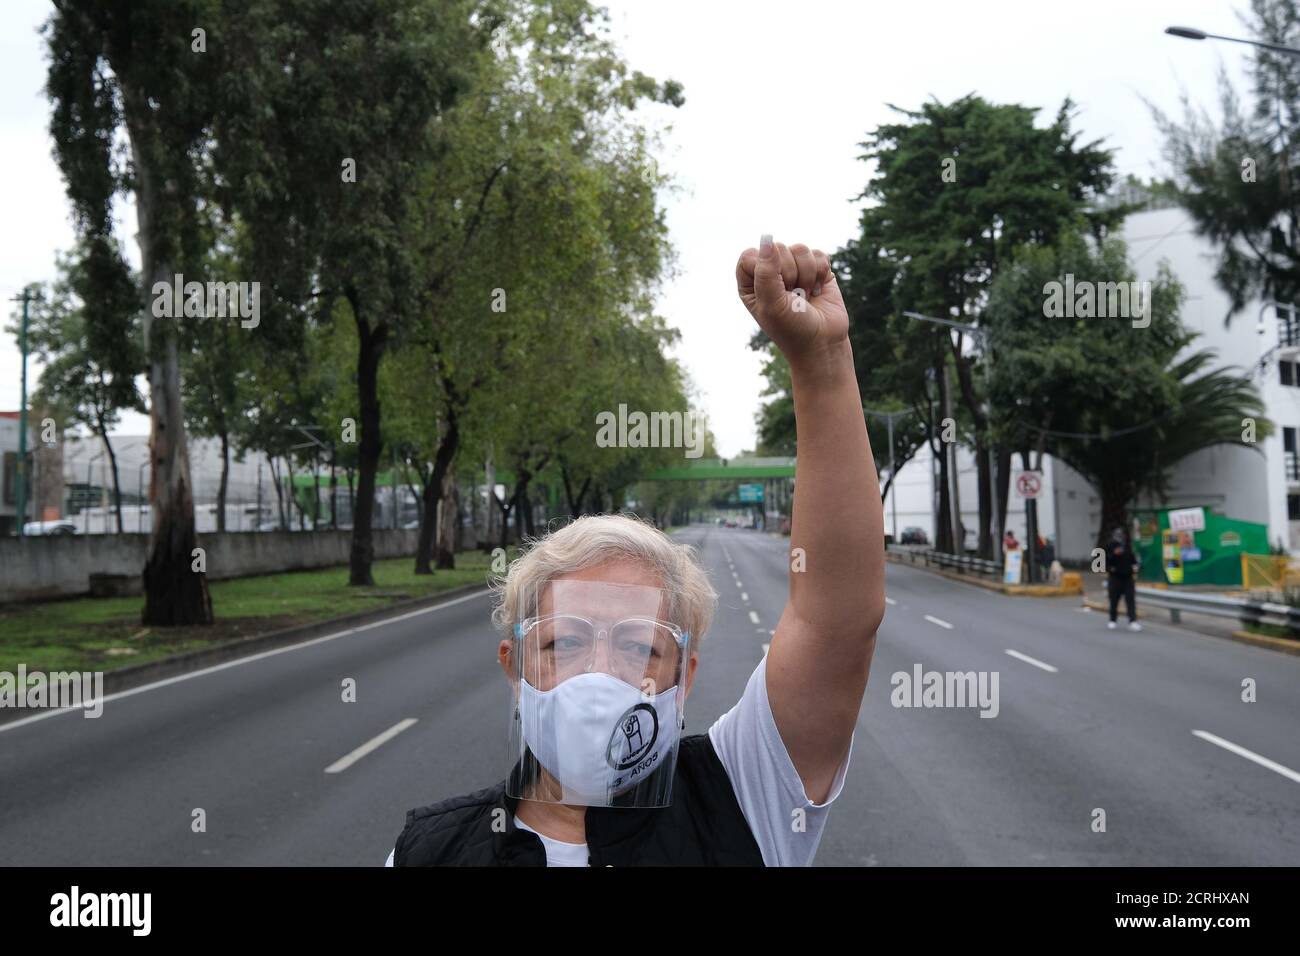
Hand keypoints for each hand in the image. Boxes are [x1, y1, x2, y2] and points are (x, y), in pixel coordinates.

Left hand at [736, 236, 847, 362]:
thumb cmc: (791, 329)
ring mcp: (794, 269)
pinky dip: (821, 273)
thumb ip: (765, 271)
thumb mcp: (771, 304)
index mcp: (751, 282)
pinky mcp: (816, 269)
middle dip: (789, 274)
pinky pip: (818, 254)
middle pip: (777, 248)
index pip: (750, 255)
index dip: (764, 267)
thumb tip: (767, 239)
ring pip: (800, 249)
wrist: (823, 343)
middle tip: (793, 297)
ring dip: (807, 276)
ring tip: (805, 295)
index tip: (774, 289)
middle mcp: (770, 273)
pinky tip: (818, 291)